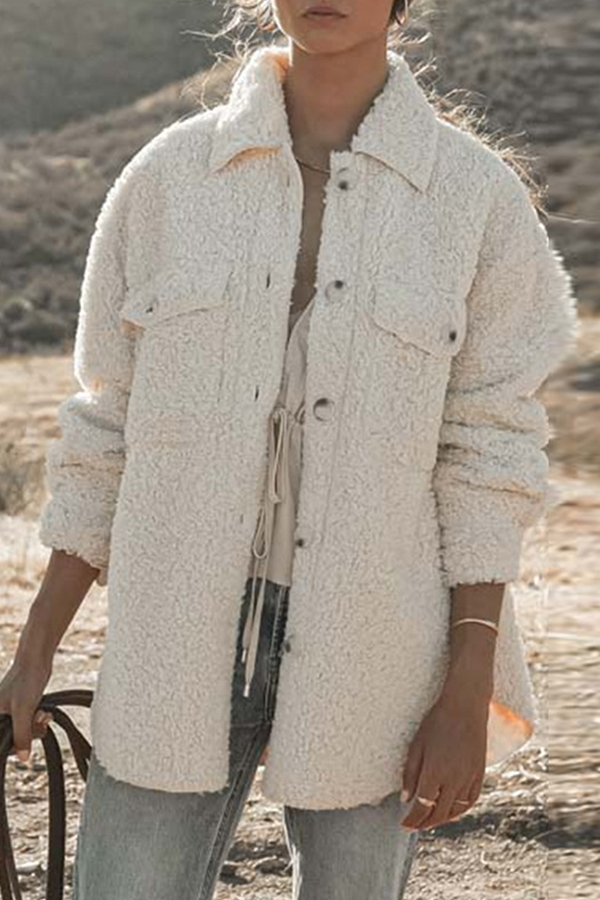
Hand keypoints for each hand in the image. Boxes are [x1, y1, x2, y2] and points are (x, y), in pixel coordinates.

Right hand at [0, 652, 53, 762]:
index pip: (1, 744)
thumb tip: (23, 759)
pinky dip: (36, 720)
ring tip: (43, 714)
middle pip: (11, 739)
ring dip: (34, 726)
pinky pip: (27, 722)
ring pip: (21, 731)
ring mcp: (7, 712)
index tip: (27, 740)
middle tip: (38, 721)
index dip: (15, 747)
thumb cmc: (25, 681)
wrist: (36, 659)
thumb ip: (21, 736)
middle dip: (28, 733)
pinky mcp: (18, 708)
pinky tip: (44, 713)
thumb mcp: (23, 711)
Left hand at [399, 688, 488, 830]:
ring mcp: (469, 778)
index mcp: (435, 772)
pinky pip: (470, 801)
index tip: (404, 824)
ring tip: (429, 820)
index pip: (422, 807)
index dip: (412, 820)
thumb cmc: (437, 722)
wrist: (466, 706)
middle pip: (438, 813)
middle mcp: (454, 779)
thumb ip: (410, 774)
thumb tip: (405, 800)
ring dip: (441, 819)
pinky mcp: (480, 774)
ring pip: (455, 810)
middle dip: (424, 823)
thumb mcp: (417, 745)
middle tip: (414, 825)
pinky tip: (451, 811)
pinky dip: (460, 811)